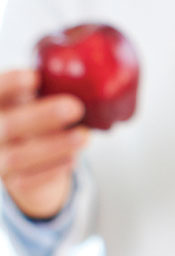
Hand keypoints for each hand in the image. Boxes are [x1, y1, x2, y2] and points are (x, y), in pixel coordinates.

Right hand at [0, 69, 88, 218]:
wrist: (24, 156)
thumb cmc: (33, 115)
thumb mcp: (33, 98)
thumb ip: (45, 88)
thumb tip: (85, 73)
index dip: (9, 84)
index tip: (34, 77)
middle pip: (7, 125)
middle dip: (42, 116)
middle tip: (75, 107)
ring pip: (19, 157)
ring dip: (55, 146)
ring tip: (84, 136)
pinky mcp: (13, 182)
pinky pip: (30, 180)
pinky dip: (54, 168)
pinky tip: (73, 158)